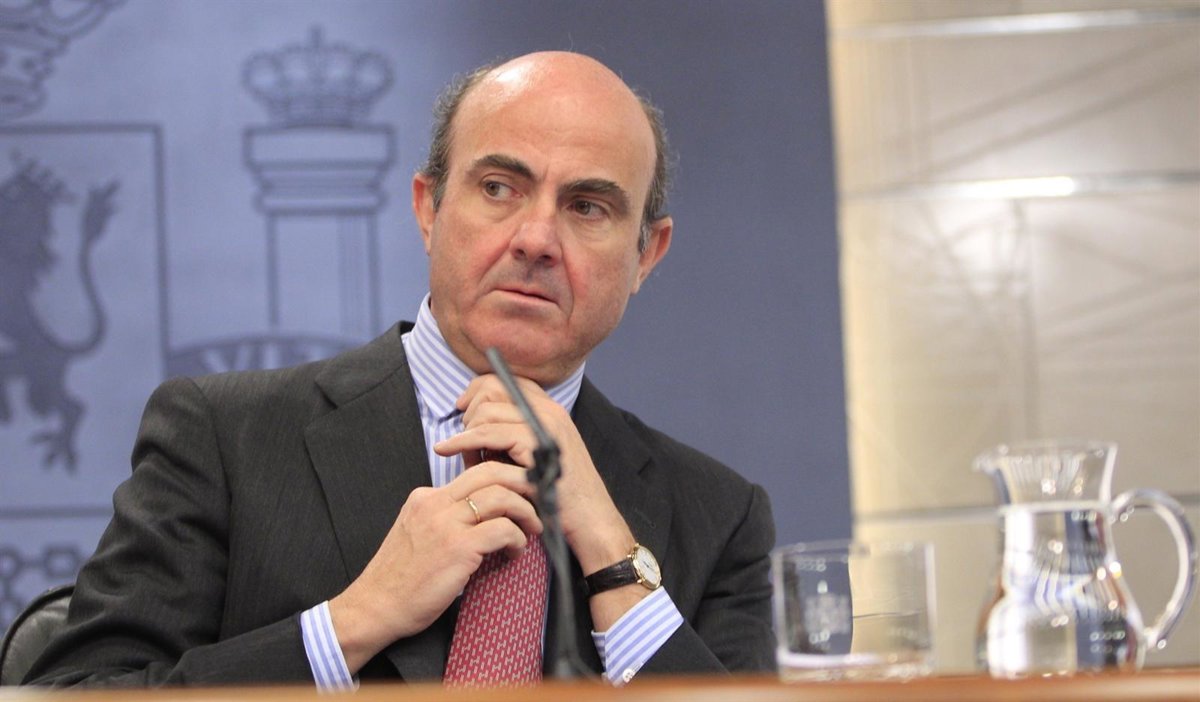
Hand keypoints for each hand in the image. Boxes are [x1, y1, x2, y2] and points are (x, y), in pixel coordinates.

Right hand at [328, 462, 541, 672]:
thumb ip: (443, 518)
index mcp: (425, 498)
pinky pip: (502, 529)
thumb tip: (480, 515)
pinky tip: (515, 551)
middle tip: (539, 501)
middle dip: (523, 483)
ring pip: (501, 496)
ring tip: (532, 528)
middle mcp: (435, 503)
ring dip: (526, 511)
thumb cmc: (399, 579)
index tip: (521, 493)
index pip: (474, 472)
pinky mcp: (458, 548)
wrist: (375, 606)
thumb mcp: (417, 534)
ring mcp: (446, 524)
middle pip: (491, 472)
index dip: (504, 480)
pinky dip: (517, 538)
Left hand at [433, 376, 635, 581]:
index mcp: (550, 409)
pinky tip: (449, 451)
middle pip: (492, 388)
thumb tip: (472, 422)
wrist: (590, 520)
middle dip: (469, 412)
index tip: (462, 409)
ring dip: (466, 433)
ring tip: (465, 460)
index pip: (505, 380)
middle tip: (462, 442)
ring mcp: (545, 425)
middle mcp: (549, 410)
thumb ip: (512, 436)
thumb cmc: (559, 496)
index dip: (477, 390)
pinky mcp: (537, 445)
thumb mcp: (535, 457)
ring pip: (486, 410)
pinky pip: (487, 433)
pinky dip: (462, 441)